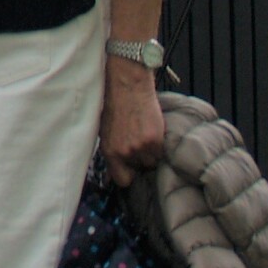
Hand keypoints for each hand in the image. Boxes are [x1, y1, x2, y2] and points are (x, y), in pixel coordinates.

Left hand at [101, 64, 165, 186]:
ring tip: (144, 134)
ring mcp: (141, 147)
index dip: (128, 175)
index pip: (122, 180)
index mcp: (110, 151)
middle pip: (140, 169)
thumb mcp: (106, 132)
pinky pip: (161, 151)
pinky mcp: (155, 139)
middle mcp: (125, 153)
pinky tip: (151, 129)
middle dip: (140, 160)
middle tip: (138, 142)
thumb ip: (113, 152)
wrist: (127, 87)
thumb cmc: (114, 107)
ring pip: (153, 161)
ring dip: (151, 152)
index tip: (131, 170)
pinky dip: (159, 143)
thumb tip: (114, 174)